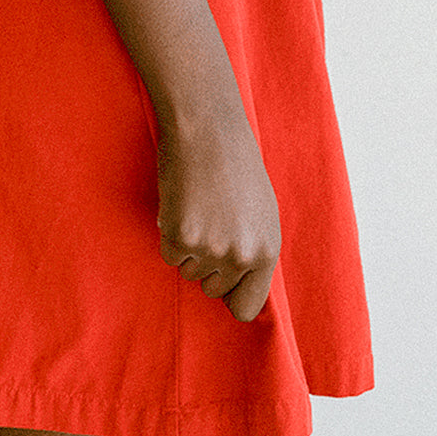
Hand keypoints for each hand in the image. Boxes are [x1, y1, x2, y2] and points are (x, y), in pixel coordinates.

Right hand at [156, 113, 280, 322]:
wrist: (208, 128)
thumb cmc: (235, 163)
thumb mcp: (261, 212)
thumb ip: (253, 250)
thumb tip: (238, 284)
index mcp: (267, 250)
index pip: (246, 307)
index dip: (230, 296)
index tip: (221, 282)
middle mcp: (242, 255)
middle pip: (213, 290)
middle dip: (206, 265)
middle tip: (208, 224)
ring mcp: (211, 248)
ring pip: (188, 271)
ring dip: (187, 247)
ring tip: (197, 208)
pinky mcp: (181, 236)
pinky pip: (169, 254)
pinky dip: (169, 234)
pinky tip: (181, 204)